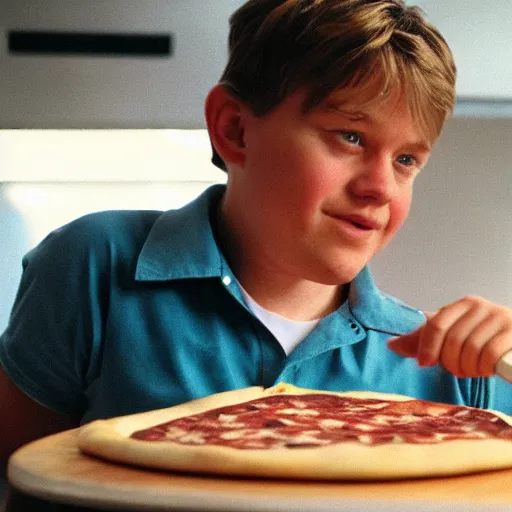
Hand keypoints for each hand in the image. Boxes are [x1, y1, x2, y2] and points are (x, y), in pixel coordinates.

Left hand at [387, 296, 511, 377]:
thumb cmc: (482, 339)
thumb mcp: (452, 337)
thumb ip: (423, 340)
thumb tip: (391, 345)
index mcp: (463, 305)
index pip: (436, 325)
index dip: (427, 347)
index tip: (424, 363)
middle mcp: (481, 306)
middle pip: (452, 340)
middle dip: (450, 362)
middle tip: (456, 370)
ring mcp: (500, 317)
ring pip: (471, 349)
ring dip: (468, 368)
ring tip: (471, 370)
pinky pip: (490, 355)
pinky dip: (484, 367)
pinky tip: (485, 369)